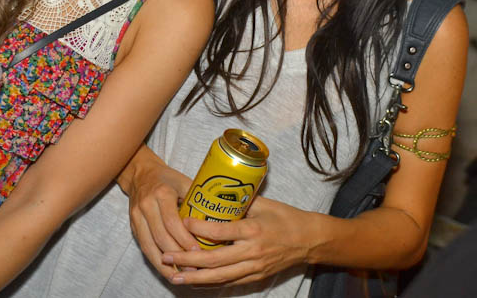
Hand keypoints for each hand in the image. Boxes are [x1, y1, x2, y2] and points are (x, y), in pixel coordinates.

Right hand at [127, 161, 198, 277]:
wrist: (141, 174)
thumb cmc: (168, 178)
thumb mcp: (184, 182)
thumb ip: (198, 198)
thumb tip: (221, 216)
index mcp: (162, 193)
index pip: (172, 221)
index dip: (185, 239)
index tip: (198, 251)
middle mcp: (147, 205)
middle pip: (161, 236)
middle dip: (178, 255)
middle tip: (195, 268)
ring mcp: (137, 216)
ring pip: (150, 245)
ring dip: (166, 263)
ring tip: (182, 274)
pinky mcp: (133, 225)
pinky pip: (144, 247)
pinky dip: (155, 261)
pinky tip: (168, 270)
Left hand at [161, 197, 312, 286]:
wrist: (309, 240)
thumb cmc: (286, 217)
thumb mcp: (263, 204)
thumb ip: (239, 203)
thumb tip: (214, 193)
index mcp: (252, 230)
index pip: (219, 232)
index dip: (198, 229)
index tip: (182, 222)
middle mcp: (251, 252)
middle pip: (213, 260)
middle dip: (187, 260)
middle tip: (167, 256)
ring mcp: (253, 267)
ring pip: (218, 276)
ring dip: (194, 278)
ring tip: (173, 275)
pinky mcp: (255, 277)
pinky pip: (229, 283)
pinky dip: (210, 283)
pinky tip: (195, 281)